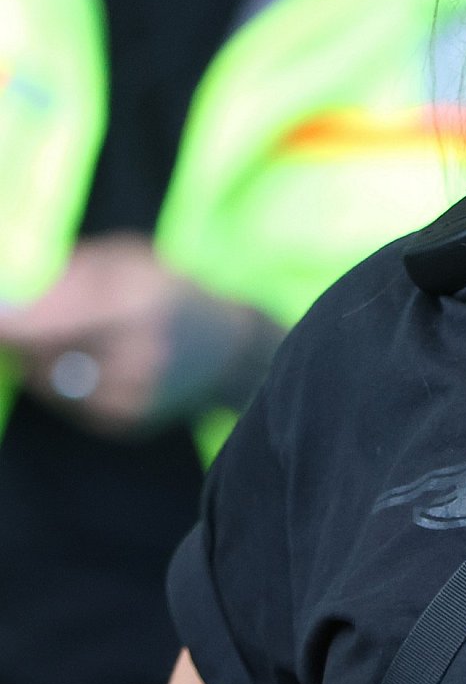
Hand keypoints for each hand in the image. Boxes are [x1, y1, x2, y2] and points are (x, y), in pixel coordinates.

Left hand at [0, 234, 282, 434]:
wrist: (228, 349)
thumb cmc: (172, 292)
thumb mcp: (131, 261)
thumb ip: (74, 272)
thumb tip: (14, 292)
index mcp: (139, 307)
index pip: (52, 323)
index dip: (10, 324)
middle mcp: (138, 357)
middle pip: (43, 356)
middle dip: (22, 339)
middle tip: (16, 323)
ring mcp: (134, 396)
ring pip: (50, 382)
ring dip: (42, 360)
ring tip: (73, 337)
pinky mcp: (127, 422)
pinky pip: (69, 403)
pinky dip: (65, 382)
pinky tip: (92, 363)